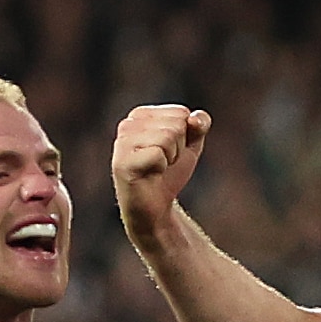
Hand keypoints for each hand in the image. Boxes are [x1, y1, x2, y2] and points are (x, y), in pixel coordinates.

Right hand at [110, 103, 211, 241]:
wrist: (156, 208)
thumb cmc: (169, 174)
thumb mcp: (190, 146)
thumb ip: (198, 126)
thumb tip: (195, 118)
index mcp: (141, 115)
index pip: (181, 113)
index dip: (185, 137)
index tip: (169, 152)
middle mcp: (127, 124)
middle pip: (176, 124)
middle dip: (178, 148)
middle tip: (163, 163)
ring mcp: (122, 143)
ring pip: (168, 137)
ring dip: (170, 158)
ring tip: (157, 169)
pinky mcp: (122, 162)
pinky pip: (158, 153)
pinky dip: (162, 167)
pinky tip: (151, 175)